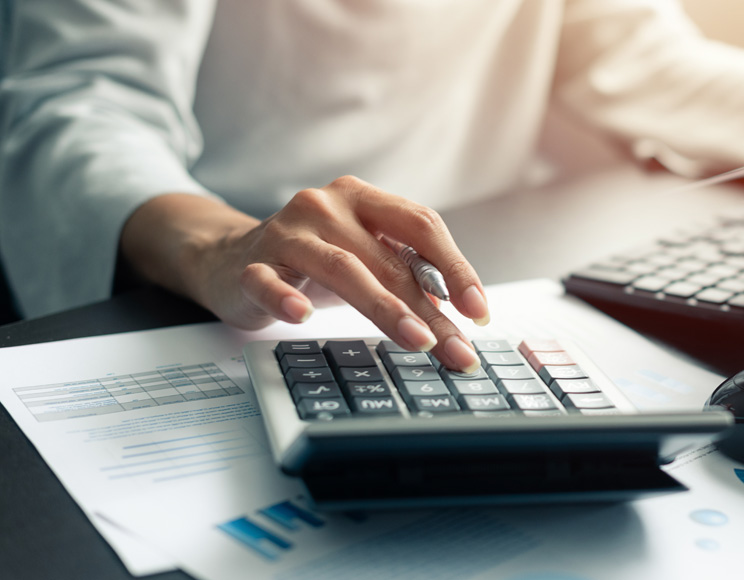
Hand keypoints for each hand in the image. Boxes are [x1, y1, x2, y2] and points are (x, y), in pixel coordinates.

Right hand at [121, 176, 489, 372]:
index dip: (456, 268)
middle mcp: (326, 207)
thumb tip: (457, 316)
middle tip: (456, 350)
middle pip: (390, 259)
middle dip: (430, 311)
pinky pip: (268, 282)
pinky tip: (302, 318)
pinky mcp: (251, 265)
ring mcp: (286, 234)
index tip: (478, 311)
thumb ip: (406, 275)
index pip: (422, 225)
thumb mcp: (364, 259)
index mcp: (363, 199)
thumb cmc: (312, 261)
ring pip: (343, 269)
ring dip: (385, 308)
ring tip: (416, 341)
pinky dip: (286, 298)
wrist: (228, 257)